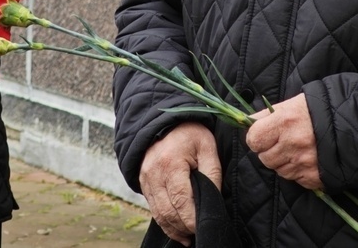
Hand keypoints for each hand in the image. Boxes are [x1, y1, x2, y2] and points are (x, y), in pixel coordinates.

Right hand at [139, 122, 221, 245]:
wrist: (165, 122)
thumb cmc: (190, 133)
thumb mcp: (207, 147)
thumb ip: (212, 173)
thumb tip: (213, 201)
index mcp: (170, 163)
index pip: (181, 200)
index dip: (192, 219)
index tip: (205, 227)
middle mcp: (154, 173)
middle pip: (168, 211)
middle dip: (184, 227)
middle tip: (200, 233)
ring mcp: (145, 179)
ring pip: (159, 214)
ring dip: (174, 229)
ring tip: (190, 237)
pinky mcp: (143, 183)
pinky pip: (154, 209)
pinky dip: (166, 222)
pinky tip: (178, 229)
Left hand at [246, 93, 322, 189]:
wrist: (353, 124)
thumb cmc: (319, 110)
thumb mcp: (291, 104)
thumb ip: (267, 115)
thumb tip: (247, 124)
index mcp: (285, 121)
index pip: (253, 140)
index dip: (257, 138)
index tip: (263, 135)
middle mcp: (293, 144)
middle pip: (265, 158)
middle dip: (270, 151)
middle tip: (283, 142)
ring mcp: (304, 163)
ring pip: (279, 171)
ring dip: (284, 163)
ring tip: (298, 149)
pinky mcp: (314, 178)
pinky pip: (296, 179)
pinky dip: (299, 172)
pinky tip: (309, 159)